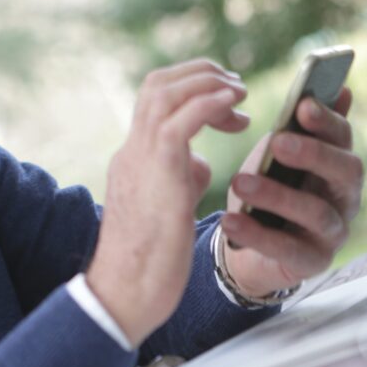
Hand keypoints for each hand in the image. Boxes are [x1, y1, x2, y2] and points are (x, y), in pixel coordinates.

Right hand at [86, 60, 249, 345]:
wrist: (126, 292)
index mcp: (134, 157)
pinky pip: (180, 121)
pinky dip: (208, 104)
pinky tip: (235, 105)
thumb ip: (181, 176)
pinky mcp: (157, 173)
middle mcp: (133, 149)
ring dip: (207, 82)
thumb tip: (201, 162)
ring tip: (240, 92)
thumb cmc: (149, 261)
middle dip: (200, 73)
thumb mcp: (168, 205)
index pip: (155, 100)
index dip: (192, 88)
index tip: (227, 101)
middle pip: (157, 83)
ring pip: (164, 92)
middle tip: (237, 87)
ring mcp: (140, 158)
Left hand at [221, 88, 362, 297]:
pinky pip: (288, 249)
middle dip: (312, 154)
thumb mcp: (281, 155)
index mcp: (338, 163)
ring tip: (240, 183)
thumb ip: (304, 127)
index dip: (326, 120)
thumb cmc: (271, 188)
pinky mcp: (312, 262)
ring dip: (277, 195)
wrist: (251, 244)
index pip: (343, 137)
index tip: (302, 105)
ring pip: (315, 212)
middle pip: (345, 172)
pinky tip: (230, 220)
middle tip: (278, 142)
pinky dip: (257, 234)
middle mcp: (345, 196)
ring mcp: (333, 232)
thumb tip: (341, 87)